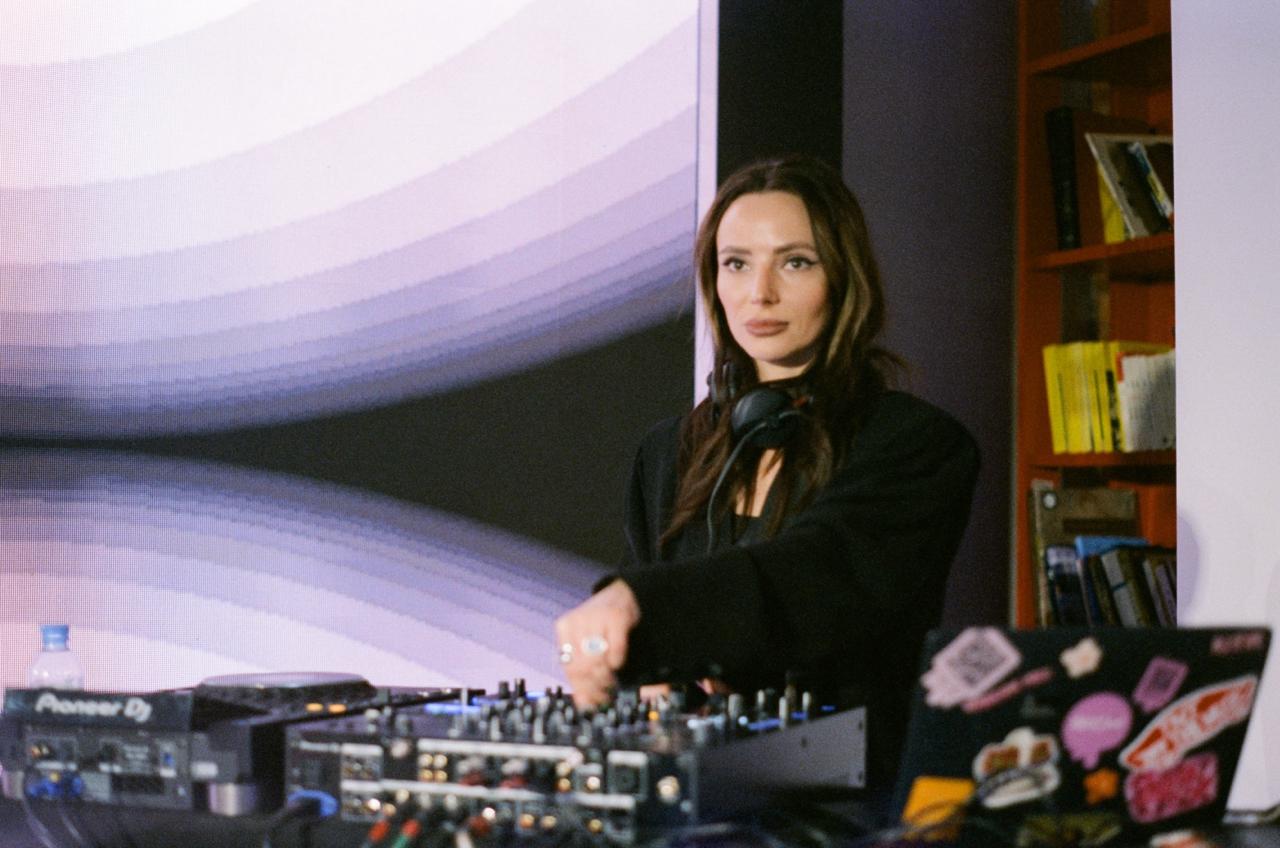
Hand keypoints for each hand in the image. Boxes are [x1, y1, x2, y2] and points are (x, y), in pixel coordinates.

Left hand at [554, 579, 639, 707]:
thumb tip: (584, 704)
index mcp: (565, 627)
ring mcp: (596, 616)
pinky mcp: (616, 616)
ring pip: (596, 660)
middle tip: (605, 694)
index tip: (592, 702)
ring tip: (612, 682)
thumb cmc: (602, 625)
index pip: (569, 667)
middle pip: (581, 666)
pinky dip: (617, 661)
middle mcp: (578, 620)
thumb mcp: (587, 644)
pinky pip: (615, 648)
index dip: (581, 690)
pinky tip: (618, 664)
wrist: (622, 594)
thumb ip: (583, 671)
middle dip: (595, 686)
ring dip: (606, 677)